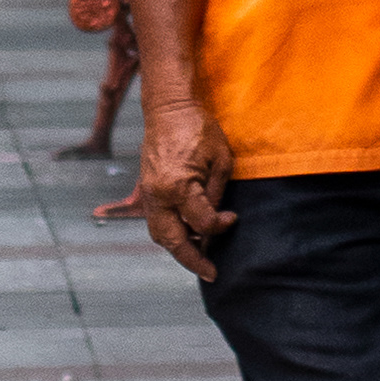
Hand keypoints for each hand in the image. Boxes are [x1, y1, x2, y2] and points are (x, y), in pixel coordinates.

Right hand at [138, 95, 239, 283]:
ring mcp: (149, 193)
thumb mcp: (220, 159)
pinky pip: (157, 220)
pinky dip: (171, 232)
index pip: (201, 224)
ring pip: (159, 234)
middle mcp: (159, 195)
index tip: (232, 219)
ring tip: (199, 256)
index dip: (220, 226)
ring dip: (178, 248)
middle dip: (192, 260)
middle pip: (172, 241)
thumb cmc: (197, 128)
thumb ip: (217, 194)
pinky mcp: (147, 189)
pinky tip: (188, 235)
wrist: (168, 108)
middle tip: (211, 273)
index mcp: (179, 187)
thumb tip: (218, 220)